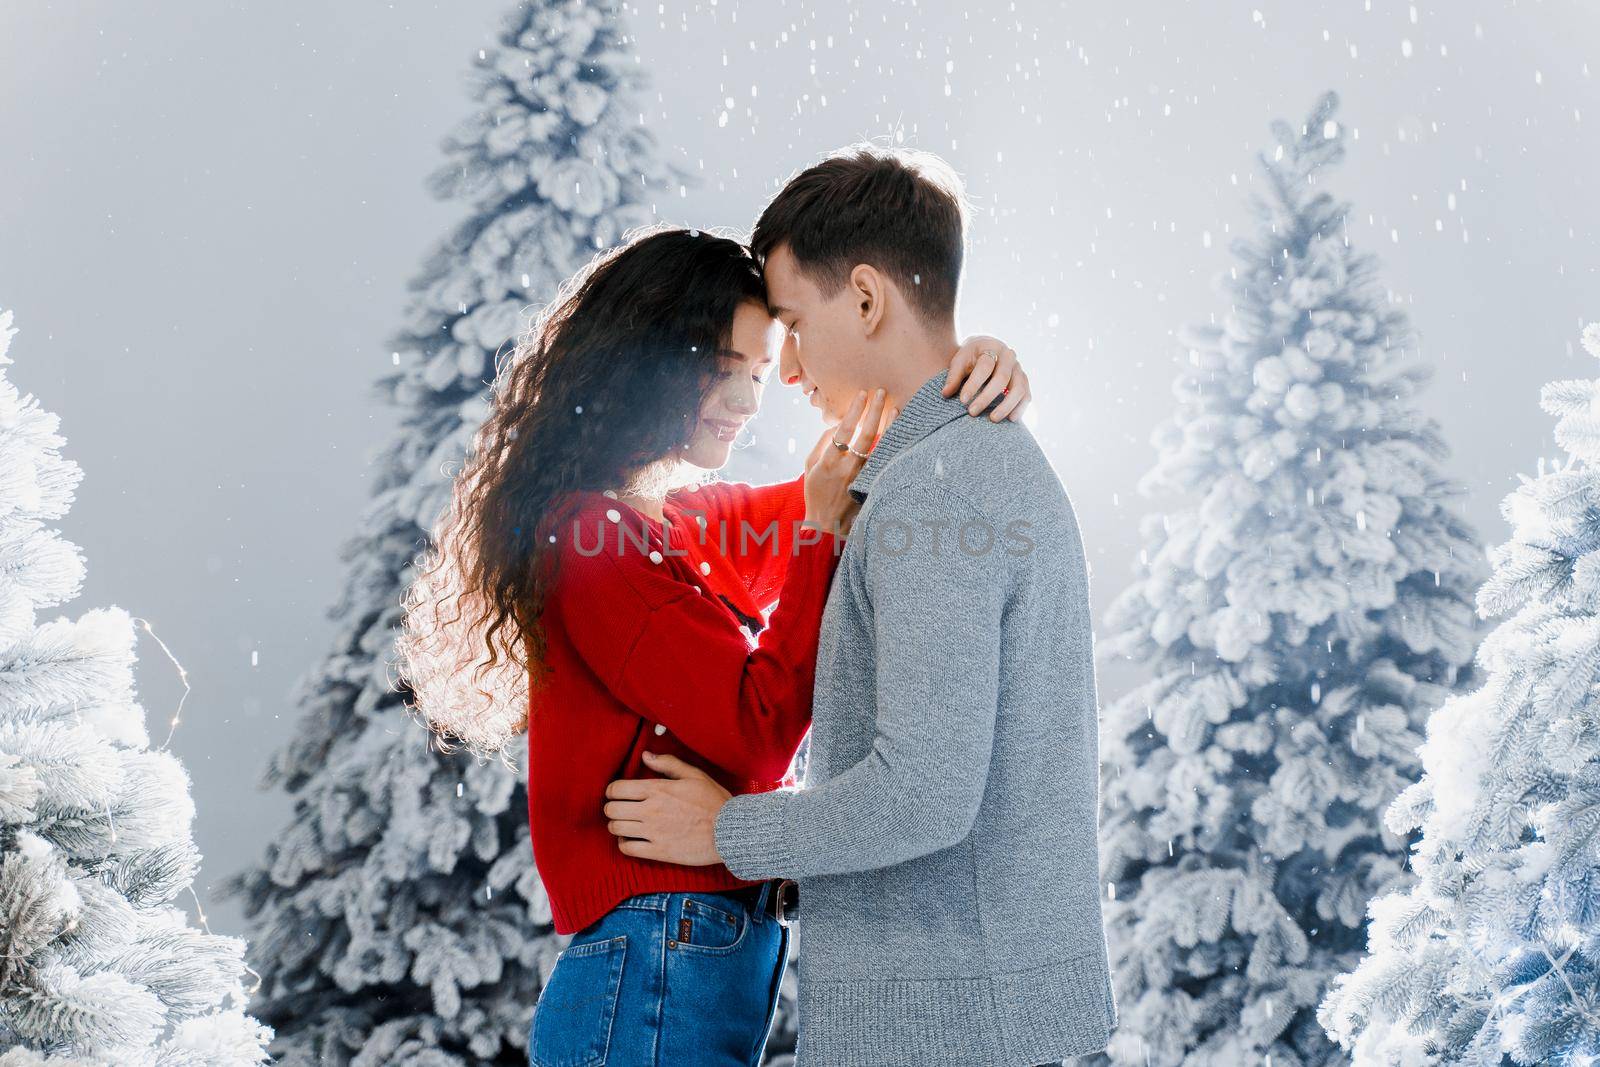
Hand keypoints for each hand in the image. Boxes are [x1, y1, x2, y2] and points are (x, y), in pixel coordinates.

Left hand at [603, 751, 731, 865]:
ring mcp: (653, 832)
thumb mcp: (694, 775)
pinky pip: (627, 848)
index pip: (617, 788)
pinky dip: (624, 844)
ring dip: (616, 825)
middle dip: (612, 807)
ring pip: (616, 828)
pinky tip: (631, 839)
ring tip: (625, 824)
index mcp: (657, 789)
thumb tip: (645, 756)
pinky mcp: (658, 851)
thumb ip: (668, 764)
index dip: (612, 790)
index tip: (617, 793)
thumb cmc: (713, 801)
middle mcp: (651, 810)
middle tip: (620, 809)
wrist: (730, 831)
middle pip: (611, 809)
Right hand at [801, 387, 885, 538]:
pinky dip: (890, 445)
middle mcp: (847, 469)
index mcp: (828, 462)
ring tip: (896, 407)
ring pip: (879, 447)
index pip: (844, 430)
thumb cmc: (816, 493)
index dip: (854, 410)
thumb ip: (821, 445)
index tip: (862, 394)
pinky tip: (898, 433)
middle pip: (865, 435)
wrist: (827, 525)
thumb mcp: (808, 468)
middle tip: (881, 392)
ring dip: (888, 426)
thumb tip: (836, 426)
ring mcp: (861, 477)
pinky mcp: (871, 484)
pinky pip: (882, 460)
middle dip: (873, 411)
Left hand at [943, 336, 1029, 420]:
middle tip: (972, 412)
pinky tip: (1011, 419)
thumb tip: (945, 394)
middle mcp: (1008, 357)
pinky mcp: (1024, 381)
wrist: (986, 349)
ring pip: (1018, 387)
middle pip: (1002, 377)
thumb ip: (953, 377)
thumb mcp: (959, 361)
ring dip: (1006, 405)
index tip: (962, 400)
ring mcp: (1019, 369)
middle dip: (987, 397)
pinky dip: (1020, 407)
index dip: (974, 384)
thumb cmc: (970, 357)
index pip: (984, 367)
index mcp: (991, 348)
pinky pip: (1026, 395)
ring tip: (993, 419)